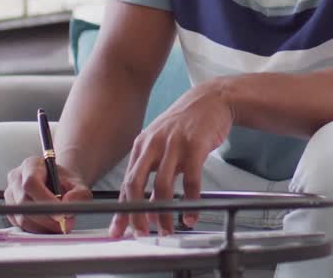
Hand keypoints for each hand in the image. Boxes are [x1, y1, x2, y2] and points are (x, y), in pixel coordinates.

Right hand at [4, 157, 92, 232]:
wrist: (58, 186)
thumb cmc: (65, 183)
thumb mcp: (78, 184)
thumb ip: (79, 193)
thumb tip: (67, 203)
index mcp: (31, 165)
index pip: (31, 182)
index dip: (45, 199)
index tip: (60, 213)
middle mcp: (16, 178)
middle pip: (24, 202)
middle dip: (45, 218)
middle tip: (64, 225)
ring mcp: (10, 195)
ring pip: (21, 217)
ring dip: (42, 227)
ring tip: (60, 226)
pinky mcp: (10, 211)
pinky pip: (20, 226)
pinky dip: (36, 230)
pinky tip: (49, 226)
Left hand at [110, 80, 233, 237]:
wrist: (212, 99)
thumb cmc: (187, 124)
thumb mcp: (162, 144)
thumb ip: (152, 171)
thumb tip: (144, 203)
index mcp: (142, 146)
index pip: (126, 183)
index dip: (122, 210)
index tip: (119, 230)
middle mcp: (153, 144)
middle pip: (136, 185)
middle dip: (137, 214)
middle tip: (142, 234)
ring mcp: (174, 144)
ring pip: (162, 187)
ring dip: (164, 213)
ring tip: (168, 229)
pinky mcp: (195, 145)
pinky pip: (191, 180)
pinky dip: (191, 202)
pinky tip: (191, 215)